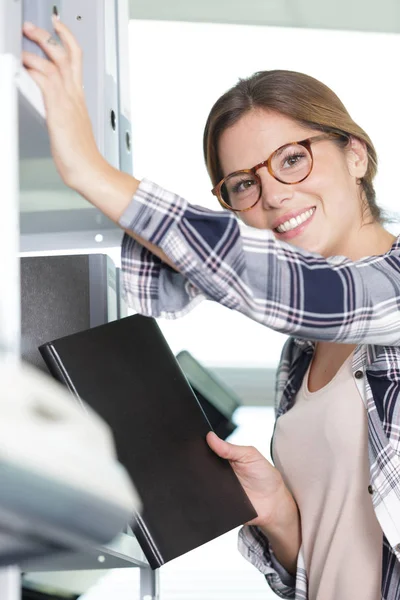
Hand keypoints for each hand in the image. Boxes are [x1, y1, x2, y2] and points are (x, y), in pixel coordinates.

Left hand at [22, 18, 104, 188]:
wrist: (90, 171)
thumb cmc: (81, 156)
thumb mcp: (71, 127)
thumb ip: (63, 113)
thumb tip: (52, 109)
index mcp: (78, 99)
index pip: (75, 60)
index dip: (67, 39)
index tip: (57, 27)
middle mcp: (74, 97)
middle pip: (66, 55)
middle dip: (49, 36)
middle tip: (33, 27)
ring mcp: (67, 103)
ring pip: (56, 63)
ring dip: (38, 47)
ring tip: (25, 39)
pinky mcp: (58, 112)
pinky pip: (45, 82)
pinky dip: (34, 69)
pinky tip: (25, 65)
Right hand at [206, 431, 295, 530]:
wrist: (273, 503)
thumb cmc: (265, 476)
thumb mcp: (250, 455)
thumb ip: (230, 448)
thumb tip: (210, 436)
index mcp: (225, 457)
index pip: (208, 449)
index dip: (203, 446)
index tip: (198, 442)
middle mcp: (218, 472)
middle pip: (202, 465)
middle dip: (200, 462)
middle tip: (203, 460)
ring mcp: (217, 487)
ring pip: (202, 481)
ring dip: (203, 479)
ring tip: (212, 476)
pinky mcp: (217, 501)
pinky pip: (207, 498)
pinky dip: (207, 495)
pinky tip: (212, 491)